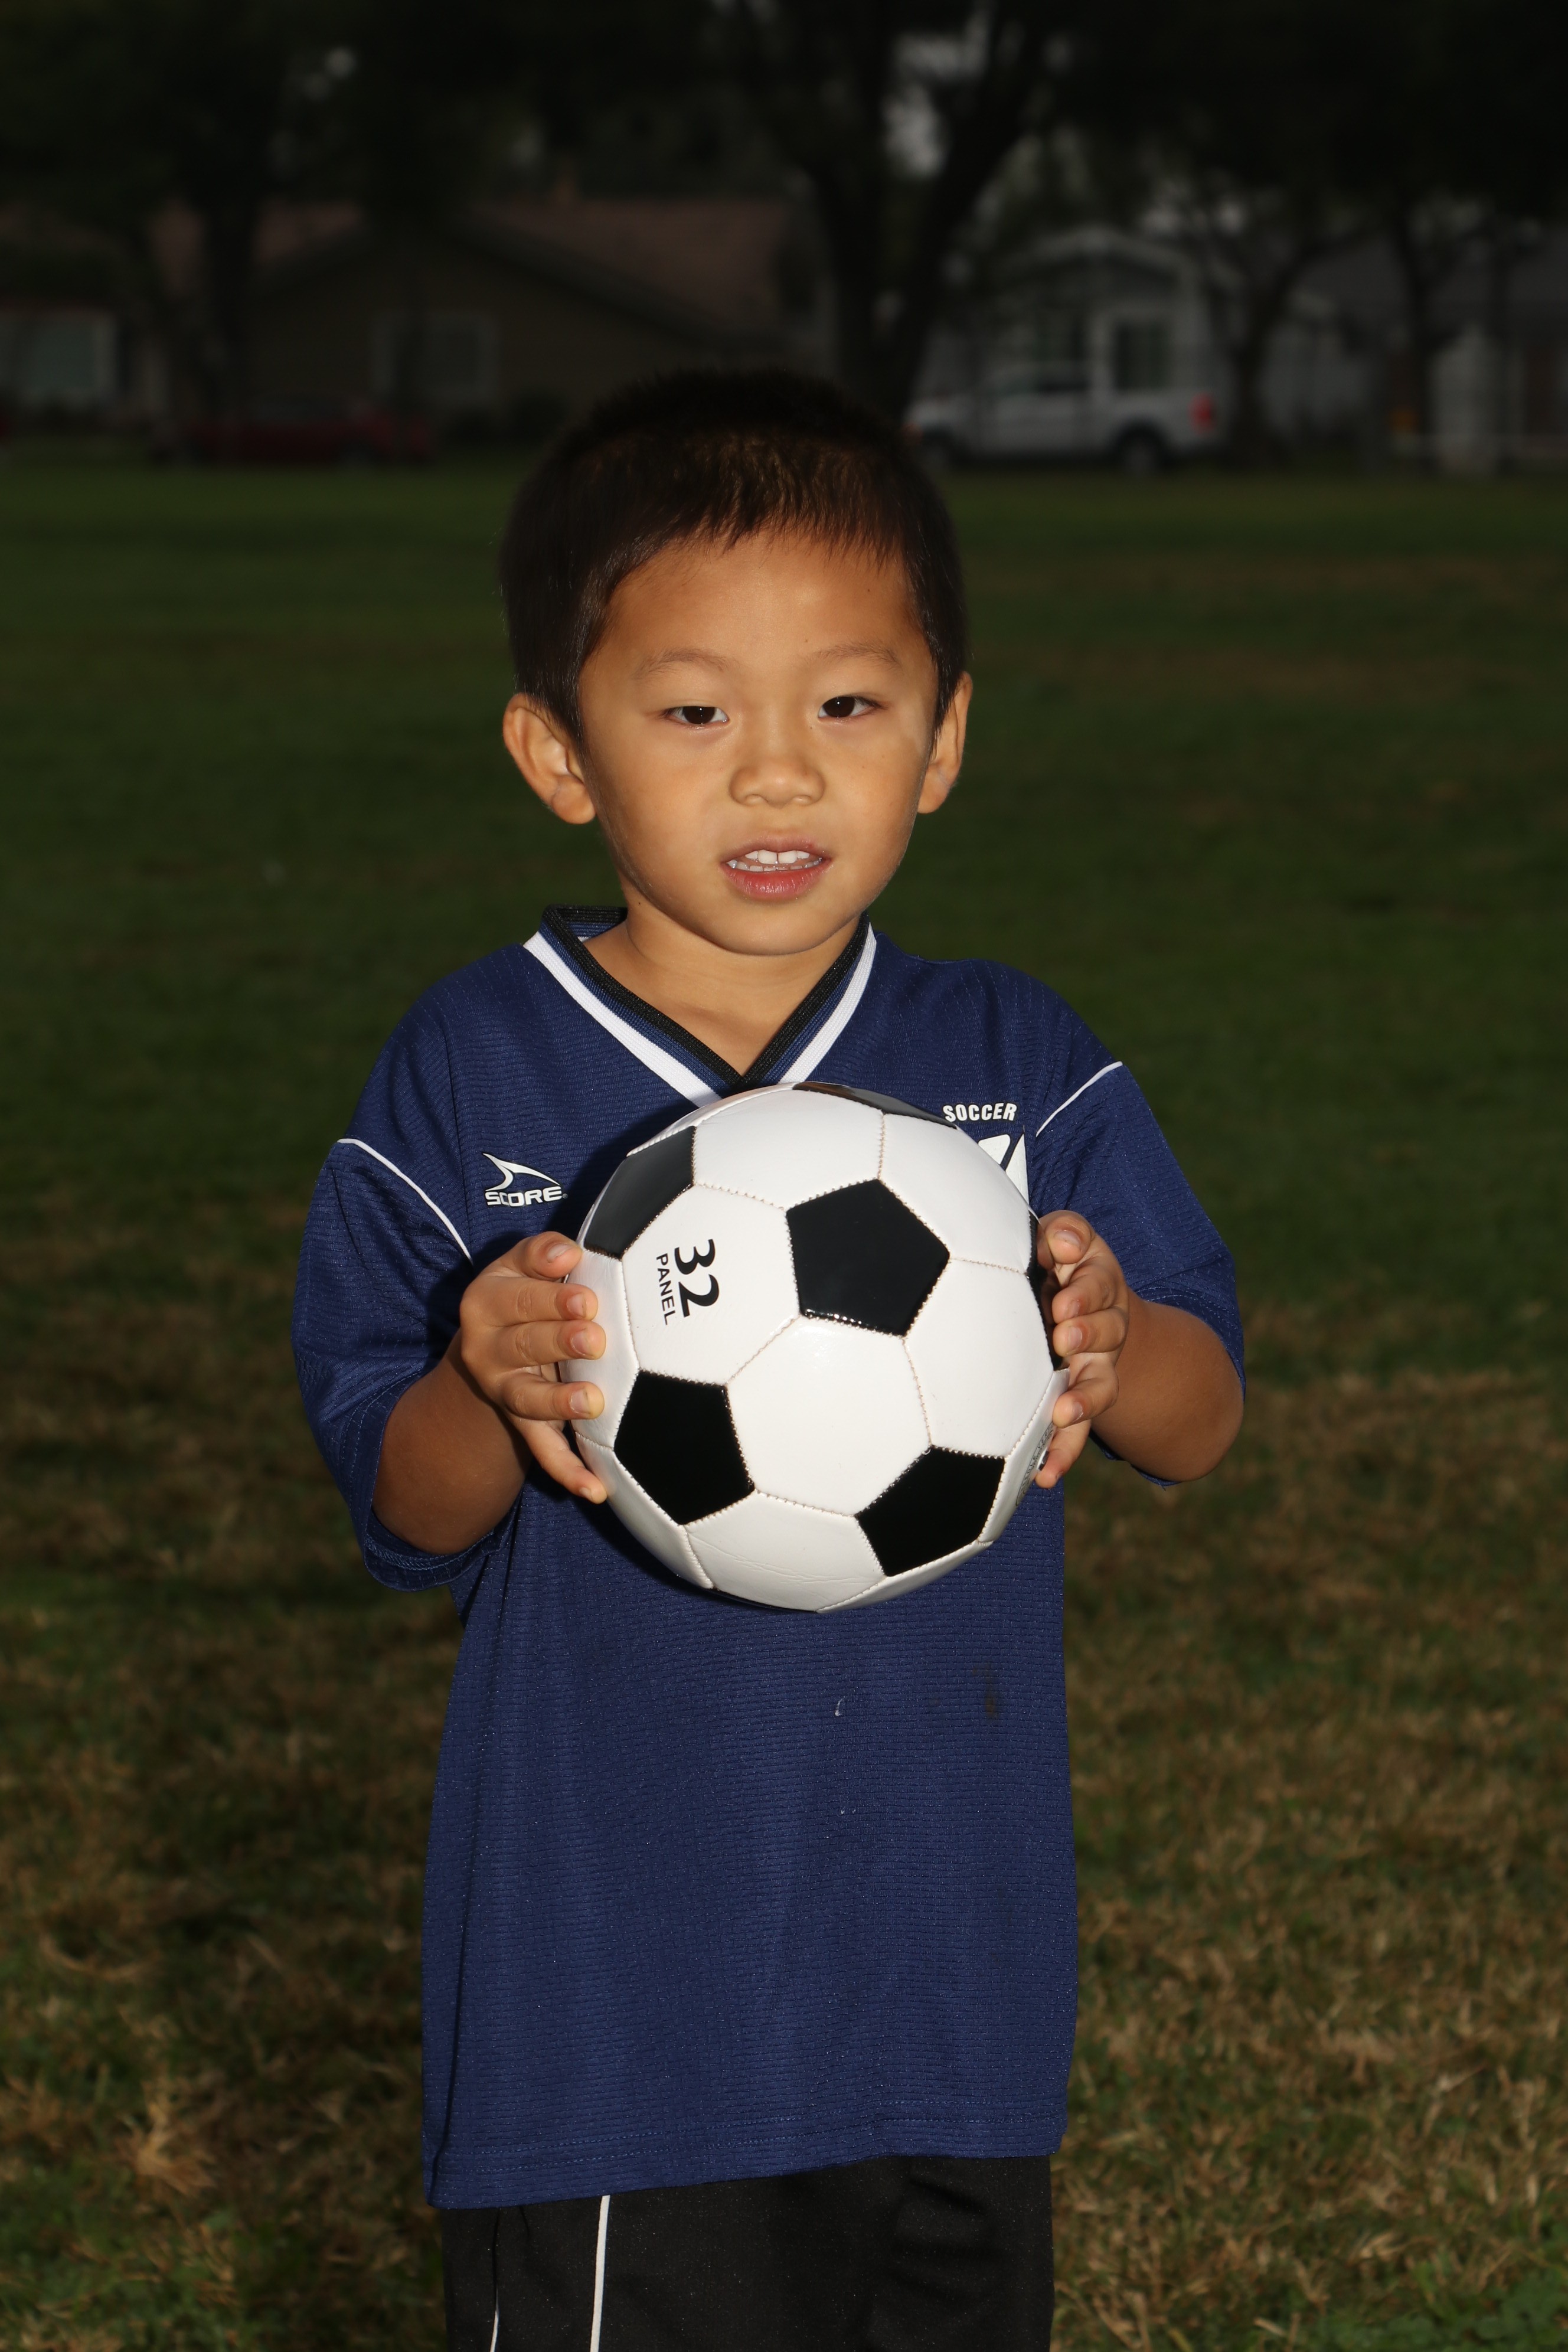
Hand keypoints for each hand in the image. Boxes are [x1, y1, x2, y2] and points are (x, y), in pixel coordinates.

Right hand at [456, 1231, 608, 1503]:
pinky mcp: (522, 1423)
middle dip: (560, 1342)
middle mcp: (486, 1348)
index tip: (587, 1298)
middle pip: (523, 1345)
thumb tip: (567, 1251)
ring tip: (591, 1402)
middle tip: (595, 1339)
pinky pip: (543, 1449)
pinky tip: (595, 1489)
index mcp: (486, 1301)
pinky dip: (567, 1471)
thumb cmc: (526, 1293)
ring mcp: (503, 1389)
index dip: (551, 1298)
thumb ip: (540, 1254)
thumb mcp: (521, 1266)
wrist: (494, 1346)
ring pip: (528, 1399)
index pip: (517, 1297)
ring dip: (559, 1402)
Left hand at [1033, 1212, 1130, 1489]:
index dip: (1085, 1290)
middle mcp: (1104, 1325)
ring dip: (1083, 1398)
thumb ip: (1065, 1233)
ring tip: (1063, 1412)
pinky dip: (1063, 1451)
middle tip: (1064, 1337)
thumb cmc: (1056, 1264)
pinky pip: (1077, 1430)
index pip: (1099, 1280)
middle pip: (1108, 1330)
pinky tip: (1045, 1475)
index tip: (1061, 1299)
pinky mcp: (1080, 1399)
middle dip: (1088, 1333)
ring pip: (1100, 1384)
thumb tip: (1064, 1242)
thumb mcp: (1063, 1240)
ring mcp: (1095, 1365)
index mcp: (1097, 1282)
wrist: (1080, 1308)